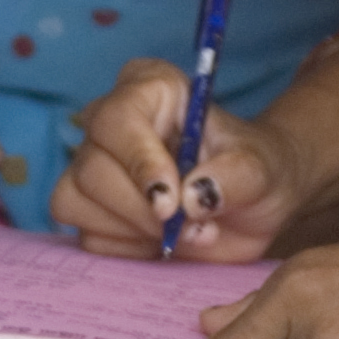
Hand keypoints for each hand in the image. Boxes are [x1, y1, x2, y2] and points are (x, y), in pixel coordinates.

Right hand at [54, 58, 313, 260]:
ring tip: (189, 230)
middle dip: (142, 209)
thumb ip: (236, 177)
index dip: (139, 161)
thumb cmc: (256, 170)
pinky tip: (165, 241)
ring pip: (76, 201)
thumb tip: (194, 197)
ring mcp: (95, 166)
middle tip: (193, 223)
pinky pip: (88, 237)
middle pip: (92, 166)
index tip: (170, 199)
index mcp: (151, 89)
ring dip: (136, 230)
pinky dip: (129, 248)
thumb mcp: (262, 169)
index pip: (118, 118)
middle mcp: (114, 123)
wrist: (253, 204)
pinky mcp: (92, 210)